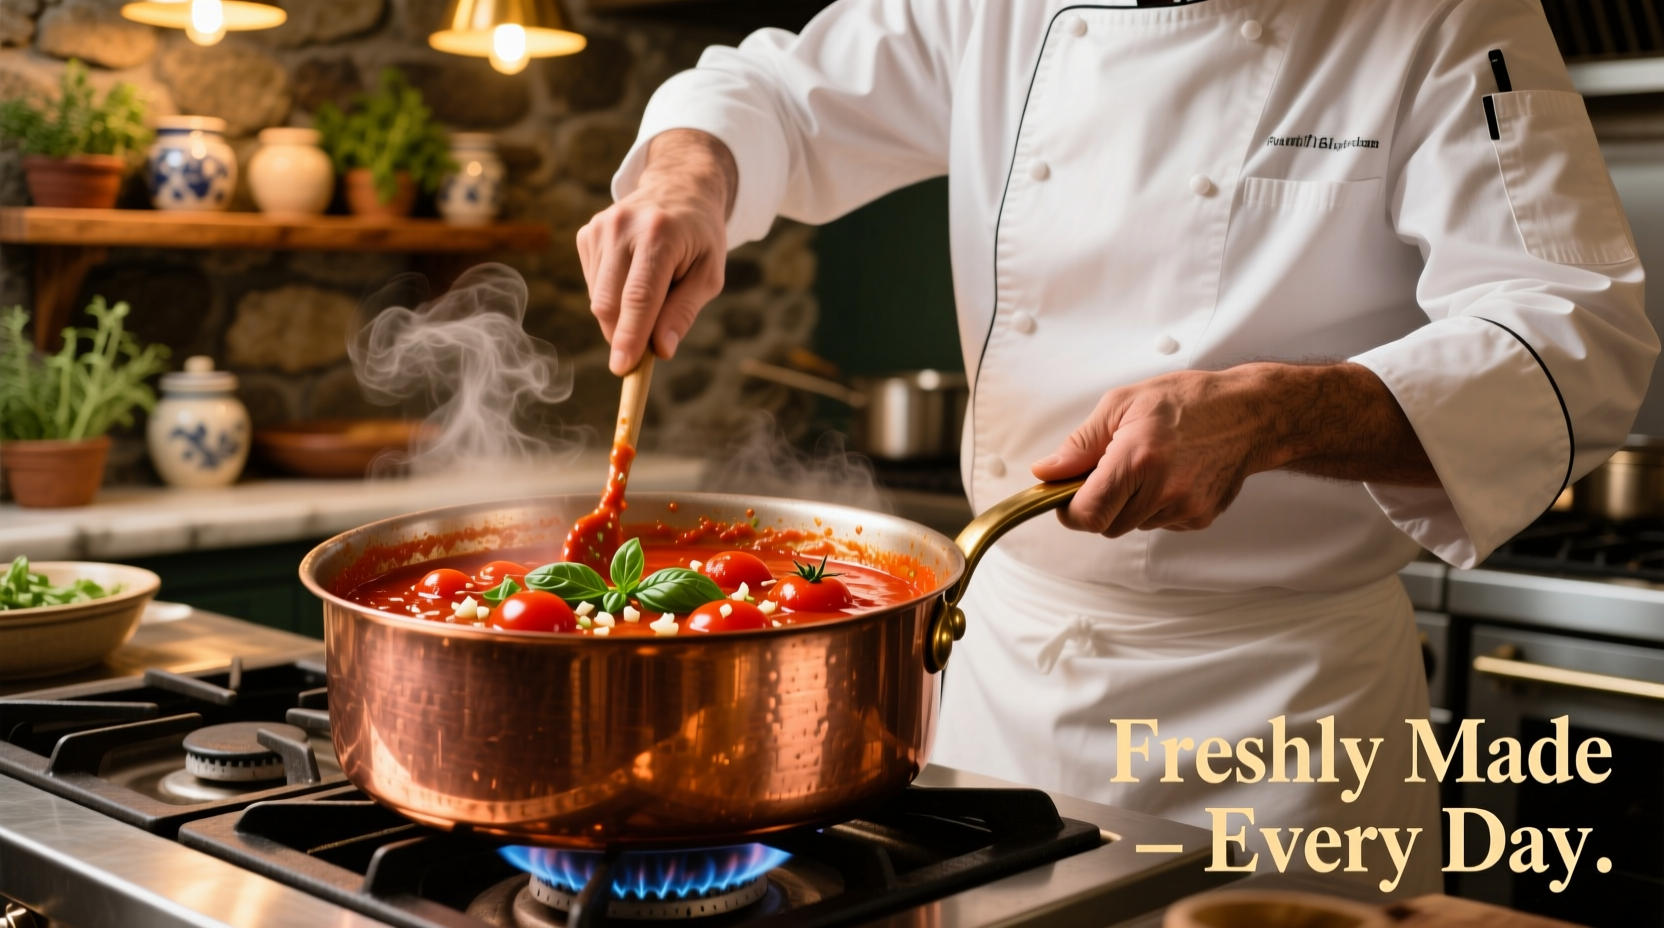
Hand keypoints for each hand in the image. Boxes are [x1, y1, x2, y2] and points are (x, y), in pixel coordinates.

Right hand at [577, 129, 737, 374]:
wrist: (678, 188)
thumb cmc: (700, 237)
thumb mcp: (709, 274)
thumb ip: (684, 312)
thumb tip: (661, 351)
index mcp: (659, 234)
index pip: (639, 297)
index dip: (629, 337)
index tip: (622, 368)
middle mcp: (623, 227)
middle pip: (609, 302)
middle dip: (623, 335)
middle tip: (644, 349)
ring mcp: (599, 228)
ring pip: (598, 299)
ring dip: (620, 316)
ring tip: (652, 293)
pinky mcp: (587, 234)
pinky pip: (593, 286)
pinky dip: (612, 297)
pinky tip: (633, 278)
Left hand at [1029, 363, 1438, 536]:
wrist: (1249, 413)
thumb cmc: (1188, 402)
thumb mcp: (1122, 405)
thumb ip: (1080, 444)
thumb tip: (1046, 472)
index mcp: (1137, 460)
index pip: (1087, 513)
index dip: (1070, 510)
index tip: (1068, 496)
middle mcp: (1163, 490)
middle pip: (1106, 524)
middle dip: (1100, 502)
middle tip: (1113, 468)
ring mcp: (1185, 508)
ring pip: (1132, 524)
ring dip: (1129, 504)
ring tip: (1150, 465)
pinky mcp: (1200, 518)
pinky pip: (1159, 524)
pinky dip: (1155, 506)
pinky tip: (1171, 475)